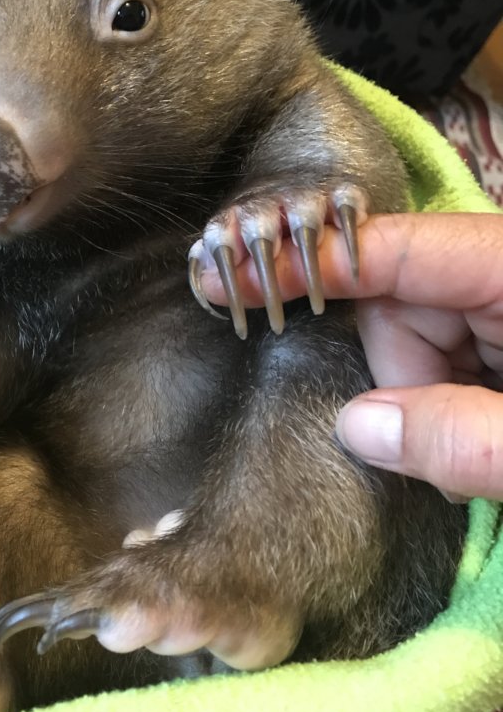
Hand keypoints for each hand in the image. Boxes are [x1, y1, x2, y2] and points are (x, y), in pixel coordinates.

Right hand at [201, 212, 502, 500]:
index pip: (392, 248)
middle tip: (452, 461)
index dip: (310, 265)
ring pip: (412, 337)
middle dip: (402, 380)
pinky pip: (437, 357)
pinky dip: (439, 401)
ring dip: (423, 400)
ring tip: (478, 464)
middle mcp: (494, 271)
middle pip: (397, 303)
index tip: (234, 278)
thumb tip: (355, 427)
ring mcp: (495, 305)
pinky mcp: (496, 337)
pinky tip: (478, 446)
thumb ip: (458, 436)